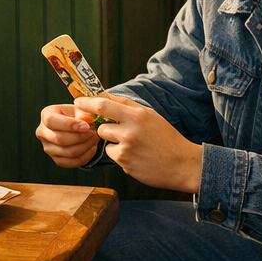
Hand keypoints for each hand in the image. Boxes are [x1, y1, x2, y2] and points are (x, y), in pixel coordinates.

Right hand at [36, 103, 100, 167]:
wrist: (76, 127)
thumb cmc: (78, 116)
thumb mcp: (80, 109)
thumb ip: (83, 114)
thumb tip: (85, 124)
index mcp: (46, 114)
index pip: (51, 121)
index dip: (69, 125)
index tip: (86, 126)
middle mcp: (42, 132)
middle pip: (59, 139)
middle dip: (81, 137)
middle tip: (94, 133)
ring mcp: (48, 147)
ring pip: (68, 152)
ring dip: (85, 146)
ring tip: (94, 139)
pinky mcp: (56, 159)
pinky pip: (72, 162)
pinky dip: (85, 156)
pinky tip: (92, 148)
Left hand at [75, 95, 202, 193]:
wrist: (182, 164)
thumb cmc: (167, 138)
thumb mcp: (151, 116)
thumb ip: (128, 106)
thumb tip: (105, 96)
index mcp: (137, 115)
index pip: (103, 104)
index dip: (87, 103)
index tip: (79, 103)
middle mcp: (130, 130)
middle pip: (101, 126)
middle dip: (104, 128)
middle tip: (116, 131)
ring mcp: (127, 148)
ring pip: (106, 141)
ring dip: (113, 142)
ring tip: (133, 145)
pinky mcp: (125, 163)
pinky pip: (113, 155)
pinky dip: (120, 155)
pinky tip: (136, 156)